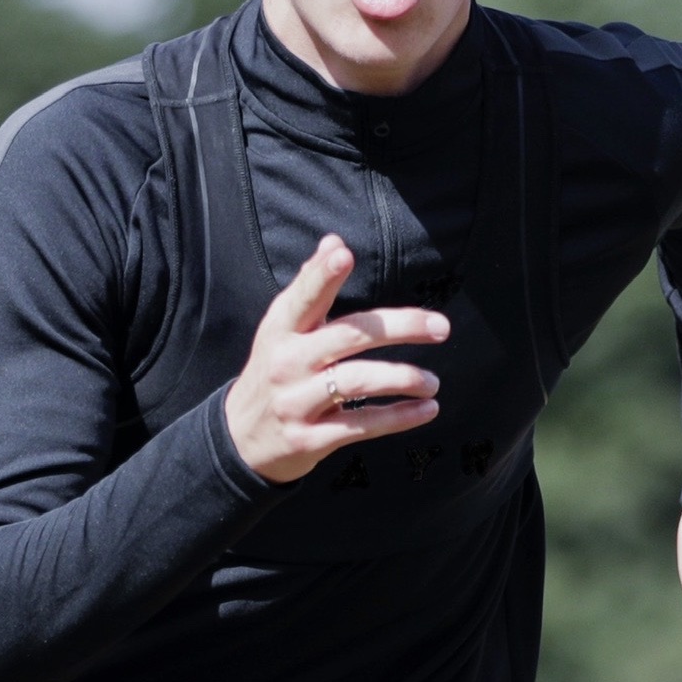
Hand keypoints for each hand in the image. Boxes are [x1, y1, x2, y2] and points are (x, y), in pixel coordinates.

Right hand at [223, 235, 447, 483]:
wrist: (241, 440)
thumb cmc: (273, 373)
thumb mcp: (281, 331)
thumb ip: (309, 288)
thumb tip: (334, 242)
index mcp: (281, 330)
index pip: (303, 297)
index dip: (322, 275)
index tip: (344, 253)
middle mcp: (287, 362)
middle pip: (348, 336)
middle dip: (399, 328)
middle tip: (440, 327)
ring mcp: (296, 402)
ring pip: (358, 382)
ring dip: (403, 379)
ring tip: (431, 382)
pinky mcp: (309, 439)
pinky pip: (361, 425)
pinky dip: (398, 417)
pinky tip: (426, 409)